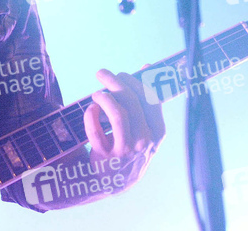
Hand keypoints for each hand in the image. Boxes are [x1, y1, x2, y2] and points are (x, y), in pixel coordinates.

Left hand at [84, 69, 164, 185]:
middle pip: (131, 101)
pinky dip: (91, 116)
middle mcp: (144, 140)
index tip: (123, 74)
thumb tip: (147, 67)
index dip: (136, 81)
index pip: (150, 98)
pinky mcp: (106, 156)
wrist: (113, 180)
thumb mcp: (144, 127)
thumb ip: (145, 100)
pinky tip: (90, 110)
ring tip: (96, 93)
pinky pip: (96, 131)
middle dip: (115, 81)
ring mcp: (126, 150)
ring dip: (103, 97)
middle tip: (102, 74)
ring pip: (117, 115)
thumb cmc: (128, 145)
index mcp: (157, 131)